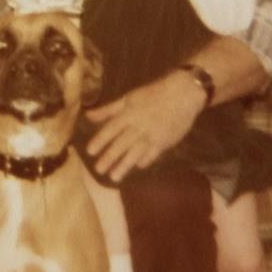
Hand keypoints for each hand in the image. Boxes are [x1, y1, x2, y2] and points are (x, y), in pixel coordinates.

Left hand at [86, 71, 205, 181]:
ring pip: (136, 152)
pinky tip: (138, 167)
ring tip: (114, 177)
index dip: (100, 140)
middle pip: (121, 144)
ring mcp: (153, 135)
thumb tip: (88, 115)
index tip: (89, 152)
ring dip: (124, 165)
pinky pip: (153, 153)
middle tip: (98, 170)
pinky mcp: (165, 141)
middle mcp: (139, 126)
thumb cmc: (153, 94)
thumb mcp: (129, 98)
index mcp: (129, 113)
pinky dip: (146, 160)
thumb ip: (108, 110)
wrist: (183, 94)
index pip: (111, 129)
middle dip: (109, 157)